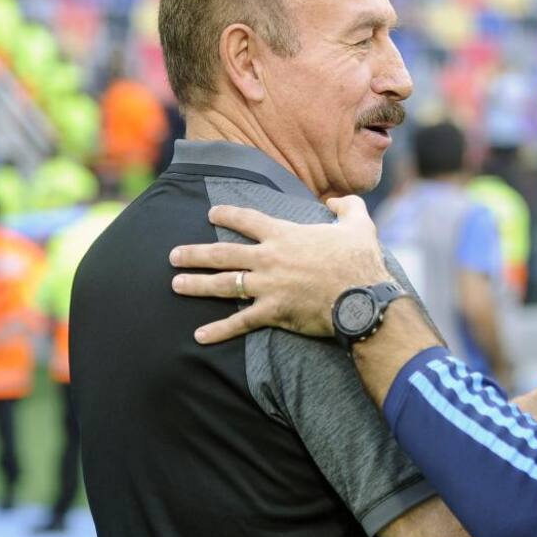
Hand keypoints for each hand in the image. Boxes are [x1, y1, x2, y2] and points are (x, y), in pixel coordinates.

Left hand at [169, 196, 391, 342]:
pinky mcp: (273, 313)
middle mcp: (269, 258)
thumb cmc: (361, 261)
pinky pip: (240, 322)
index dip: (227, 214)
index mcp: (285, 235)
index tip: (211, 213)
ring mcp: (268, 286)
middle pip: (222, 254)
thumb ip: (347, 206)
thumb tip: (337, 201)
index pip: (247, 220)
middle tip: (173, 255)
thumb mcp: (359, 225)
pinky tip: (199, 336)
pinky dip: (219, 330)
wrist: (363, 298)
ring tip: (176, 285)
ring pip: (223, 284)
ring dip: (197, 285)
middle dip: (195, 254)